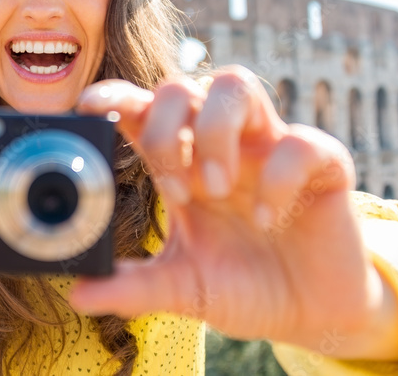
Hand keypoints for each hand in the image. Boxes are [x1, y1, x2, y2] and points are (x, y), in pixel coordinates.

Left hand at [71, 67, 397, 359]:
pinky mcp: (322, 163)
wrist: (311, 314)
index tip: (88, 107)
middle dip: (166, 131)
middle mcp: (221, 142)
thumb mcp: (183, 289)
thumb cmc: (243, 286)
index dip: (114, 95)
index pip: (143, 109)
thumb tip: (76, 293)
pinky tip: (267, 218)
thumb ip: (133, 287)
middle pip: (180, 87)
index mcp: (182, 162)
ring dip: (215, 130)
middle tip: (175, 191)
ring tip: (217, 186)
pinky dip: (278, 177)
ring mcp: (270, 146)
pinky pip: (300, 140)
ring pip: (235, 84)